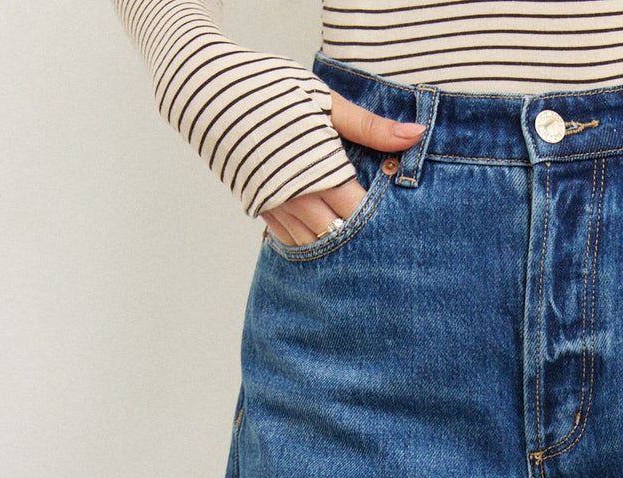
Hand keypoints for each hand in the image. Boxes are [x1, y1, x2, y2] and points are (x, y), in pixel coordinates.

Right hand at [260, 94, 425, 245]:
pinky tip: (319, 233)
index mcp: (321, 173)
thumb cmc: (269, 88)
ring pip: (313, 245)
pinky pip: (287, 239)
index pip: (361, 212)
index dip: (380, 217)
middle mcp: (298, 199)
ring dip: (332, 243)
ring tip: (354, 241)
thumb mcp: (324, 100)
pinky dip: (305, 240)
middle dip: (359, 236)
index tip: (397, 216)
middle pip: (340, 236)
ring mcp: (275, 207)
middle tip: (381, 238)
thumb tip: (415, 135)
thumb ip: (370, 126)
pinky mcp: (258, 206)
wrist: (206, 91)